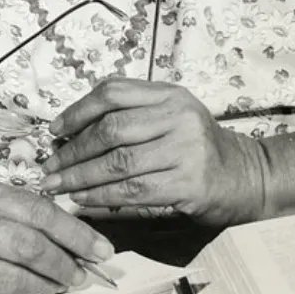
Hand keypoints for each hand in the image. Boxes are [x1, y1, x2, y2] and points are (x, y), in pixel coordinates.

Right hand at [0, 176, 114, 293]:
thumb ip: (19, 208)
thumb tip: (73, 232)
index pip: (37, 212)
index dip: (74, 233)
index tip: (100, 248)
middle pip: (28, 248)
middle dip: (64, 264)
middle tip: (83, 273)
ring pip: (12, 281)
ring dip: (45, 287)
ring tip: (61, 284)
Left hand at [40, 79, 268, 225]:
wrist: (245, 176)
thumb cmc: (198, 147)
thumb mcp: (172, 116)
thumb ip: (133, 114)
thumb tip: (71, 130)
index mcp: (170, 94)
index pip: (114, 92)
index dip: (78, 109)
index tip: (54, 129)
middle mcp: (178, 116)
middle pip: (112, 128)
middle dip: (73, 149)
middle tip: (49, 166)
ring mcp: (185, 150)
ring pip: (119, 162)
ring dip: (81, 176)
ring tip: (57, 186)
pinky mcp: (187, 183)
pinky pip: (133, 191)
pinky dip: (101, 196)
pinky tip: (83, 200)